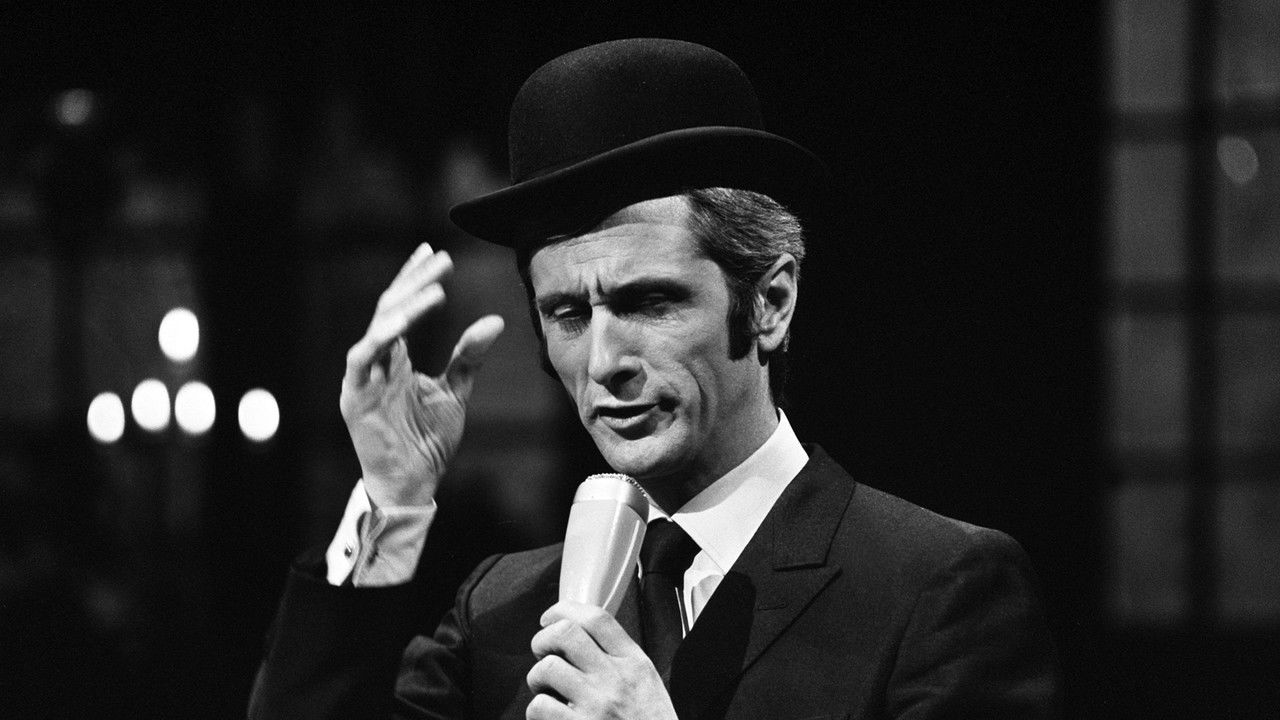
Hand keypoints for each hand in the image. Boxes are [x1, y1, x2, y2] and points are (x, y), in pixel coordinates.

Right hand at [340, 243, 504, 508]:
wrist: (413, 483)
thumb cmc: (427, 441)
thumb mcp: (455, 391)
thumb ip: (469, 355)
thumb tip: (494, 320)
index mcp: (394, 358)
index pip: (402, 307)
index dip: (417, 279)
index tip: (438, 255)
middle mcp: (376, 361)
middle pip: (390, 308)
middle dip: (415, 282)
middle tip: (440, 260)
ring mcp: (362, 378)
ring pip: (377, 328)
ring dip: (404, 306)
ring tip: (434, 288)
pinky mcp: (355, 397)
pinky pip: (362, 359)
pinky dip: (380, 338)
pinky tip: (402, 322)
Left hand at [526, 601, 676, 719]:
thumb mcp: (647, 684)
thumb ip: (619, 659)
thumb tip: (579, 637)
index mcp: (634, 663)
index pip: (597, 618)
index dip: (564, 610)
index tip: (551, 616)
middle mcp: (616, 679)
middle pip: (566, 633)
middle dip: (543, 639)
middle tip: (542, 652)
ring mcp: (597, 705)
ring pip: (547, 668)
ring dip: (537, 677)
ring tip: (545, 688)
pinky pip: (540, 706)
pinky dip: (537, 710)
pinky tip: (550, 715)